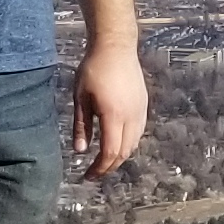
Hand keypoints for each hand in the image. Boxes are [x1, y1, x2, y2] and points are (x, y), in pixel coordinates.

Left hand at [71, 40, 146, 178]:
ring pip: (134, 144)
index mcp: (113, 116)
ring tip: (104, 159)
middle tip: (94, 172)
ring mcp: (140, 111)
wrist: (116, 47)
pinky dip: (128, 143)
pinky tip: (116, 141)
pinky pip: (138, 132)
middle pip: (124, 152)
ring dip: (120, 156)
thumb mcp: (80, 98)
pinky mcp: (143, 105)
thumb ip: (81, 126)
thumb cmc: (93, 69)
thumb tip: (79, 151)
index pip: (110, 152)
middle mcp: (131, 117)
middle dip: (109, 166)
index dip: (99, 168)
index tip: (87, 176)